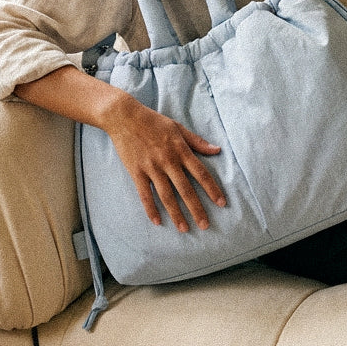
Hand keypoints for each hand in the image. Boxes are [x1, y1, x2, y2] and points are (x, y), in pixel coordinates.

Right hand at [100, 91, 225, 232]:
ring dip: (176, 214)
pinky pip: (145, 194)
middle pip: (185, 189)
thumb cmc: (153, 121)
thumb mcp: (178, 128)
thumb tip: (217, 150)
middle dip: (196, 209)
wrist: (124, 117)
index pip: (201, 173)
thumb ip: (197, 142)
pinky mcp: (136, 172)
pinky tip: (157, 221)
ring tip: (184, 229)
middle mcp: (168, 161)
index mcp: (180, 150)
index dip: (212, 189)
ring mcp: (151, 168)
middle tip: (205, 225)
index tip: (221, 203)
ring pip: (166, 195)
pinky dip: (151, 209)